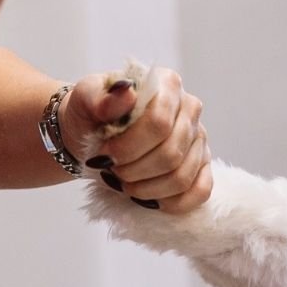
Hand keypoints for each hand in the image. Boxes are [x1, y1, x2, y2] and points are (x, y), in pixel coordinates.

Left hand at [62, 66, 212, 212]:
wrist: (95, 134)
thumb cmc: (92, 113)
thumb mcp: (85, 98)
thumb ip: (100, 96)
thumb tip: (125, 91)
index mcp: (167, 84)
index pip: (159, 123)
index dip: (129, 148)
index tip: (104, 156)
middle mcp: (190, 108)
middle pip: (171, 154)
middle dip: (134, 171)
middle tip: (111, 171)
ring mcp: (198, 138)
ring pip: (182, 177)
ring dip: (147, 190)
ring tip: (124, 184)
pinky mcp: (201, 165)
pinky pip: (200, 191)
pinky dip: (173, 203)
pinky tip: (149, 201)